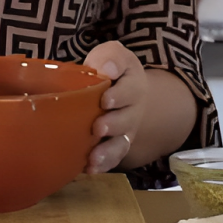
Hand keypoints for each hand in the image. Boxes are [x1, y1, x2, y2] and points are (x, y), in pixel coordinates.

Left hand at [83, 41, 148, 173]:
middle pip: (126, 120)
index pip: (130, 90)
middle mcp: (133, 110)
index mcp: (133, 84)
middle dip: (113, 125)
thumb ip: (111, 56)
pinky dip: (103, 164)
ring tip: (93, 156)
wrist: (122, 87)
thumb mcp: (113, 54)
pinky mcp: (116, 144)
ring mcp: (125, 130)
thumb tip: (105, 69)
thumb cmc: (112, 67)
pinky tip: (89, 168)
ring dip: (107, 151)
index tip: (105, 100)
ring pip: (121, 144)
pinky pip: (114, 158)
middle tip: (98, 127)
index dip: (119, 96)